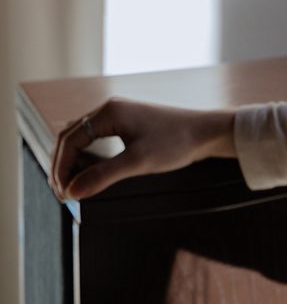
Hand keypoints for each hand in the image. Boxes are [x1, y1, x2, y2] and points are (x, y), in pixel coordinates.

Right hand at [49, 97, 236, 201]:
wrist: (207, 132)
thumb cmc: (177, 142)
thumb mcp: (139, 162)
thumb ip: (104, 176)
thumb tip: (73, 192)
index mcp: (108, 112)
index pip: (69, 140)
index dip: (61, 168)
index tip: (63, 192)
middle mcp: (109, 110)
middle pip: (70, 137)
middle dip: (63, 166)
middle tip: (62, 194)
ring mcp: (117, 115)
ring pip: (81, 138)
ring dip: (73, 162)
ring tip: (71, 186)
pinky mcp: (126, 124)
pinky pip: (95, 139)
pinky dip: (86, 157)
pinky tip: (88, 174)